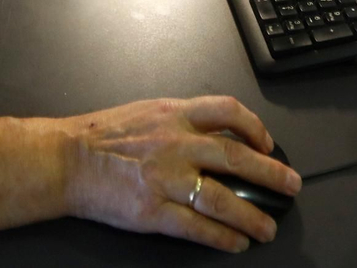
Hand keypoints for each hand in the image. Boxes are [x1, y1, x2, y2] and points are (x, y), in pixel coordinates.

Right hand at [58, 96, 300, 251]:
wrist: (64, 159)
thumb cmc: (98, 136)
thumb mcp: (146, 112)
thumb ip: (179, 120)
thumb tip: (211, 132)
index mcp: (174, 114)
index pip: (227, 112)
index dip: (255, 127)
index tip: (267, 143)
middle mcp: (176, 144)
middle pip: (237, 159)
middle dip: (272, 174)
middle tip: (291, 186)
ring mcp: (167, 179)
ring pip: (223, 200)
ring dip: (252, 217)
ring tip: (267, 229)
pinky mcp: (154, 211)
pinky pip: (197, 227)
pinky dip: (222, 237)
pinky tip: (236, 243)